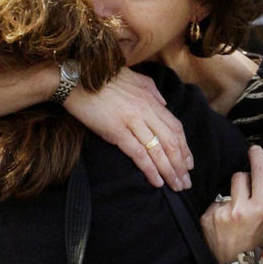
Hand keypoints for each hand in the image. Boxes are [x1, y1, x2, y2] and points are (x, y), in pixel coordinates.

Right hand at [63, 67, 193, 190]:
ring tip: (176, 186)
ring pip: (158, 150)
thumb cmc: (99, 77)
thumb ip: (151, 89)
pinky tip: (157, 181)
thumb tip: (163, 103)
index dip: (185, 148)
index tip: (189, 163)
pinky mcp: (116, 130)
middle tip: (186, 182)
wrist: (74, 78)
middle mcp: (145, 110)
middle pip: (171, 141)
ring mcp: (131, 120)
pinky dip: (150, 169)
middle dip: (181, 164)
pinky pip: (138, 153)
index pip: (175, 127)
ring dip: (170, 171)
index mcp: (150, 98)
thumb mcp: (132, 77)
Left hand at [200, 145, 262, 263]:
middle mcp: (239, 209)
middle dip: (245, 182)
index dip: (258, 159)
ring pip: (226, 189)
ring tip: (237, 216)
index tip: (255, 149)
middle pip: (240, 177)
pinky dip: (220, 209)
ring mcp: (221, 212)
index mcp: (261, 210)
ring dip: (232, 196)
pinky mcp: (207, 217)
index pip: (259, 174)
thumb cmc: (261, 253)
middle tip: (249, 197)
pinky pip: (215, 203)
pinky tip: (226, 225)